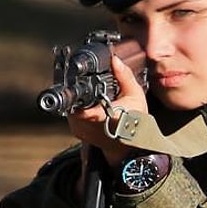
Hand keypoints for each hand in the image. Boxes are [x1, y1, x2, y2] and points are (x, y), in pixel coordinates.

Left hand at [68, 54, 148, 169]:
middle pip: (74, 99)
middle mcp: (86, 123)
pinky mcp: (77, 132)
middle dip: (80, 91)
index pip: (78, 100)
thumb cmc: (135, 122)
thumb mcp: (135, 96)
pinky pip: (72, 115)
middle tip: (91, 86)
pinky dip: (79, 109)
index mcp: (99, 115)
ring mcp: (80, 129)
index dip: (75, 88)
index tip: (78, 79)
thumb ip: (125, 77)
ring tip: (93, 96)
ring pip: (71, 106)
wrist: (131, 146)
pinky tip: (92, 106)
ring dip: (79, 100)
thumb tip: (115, 61)